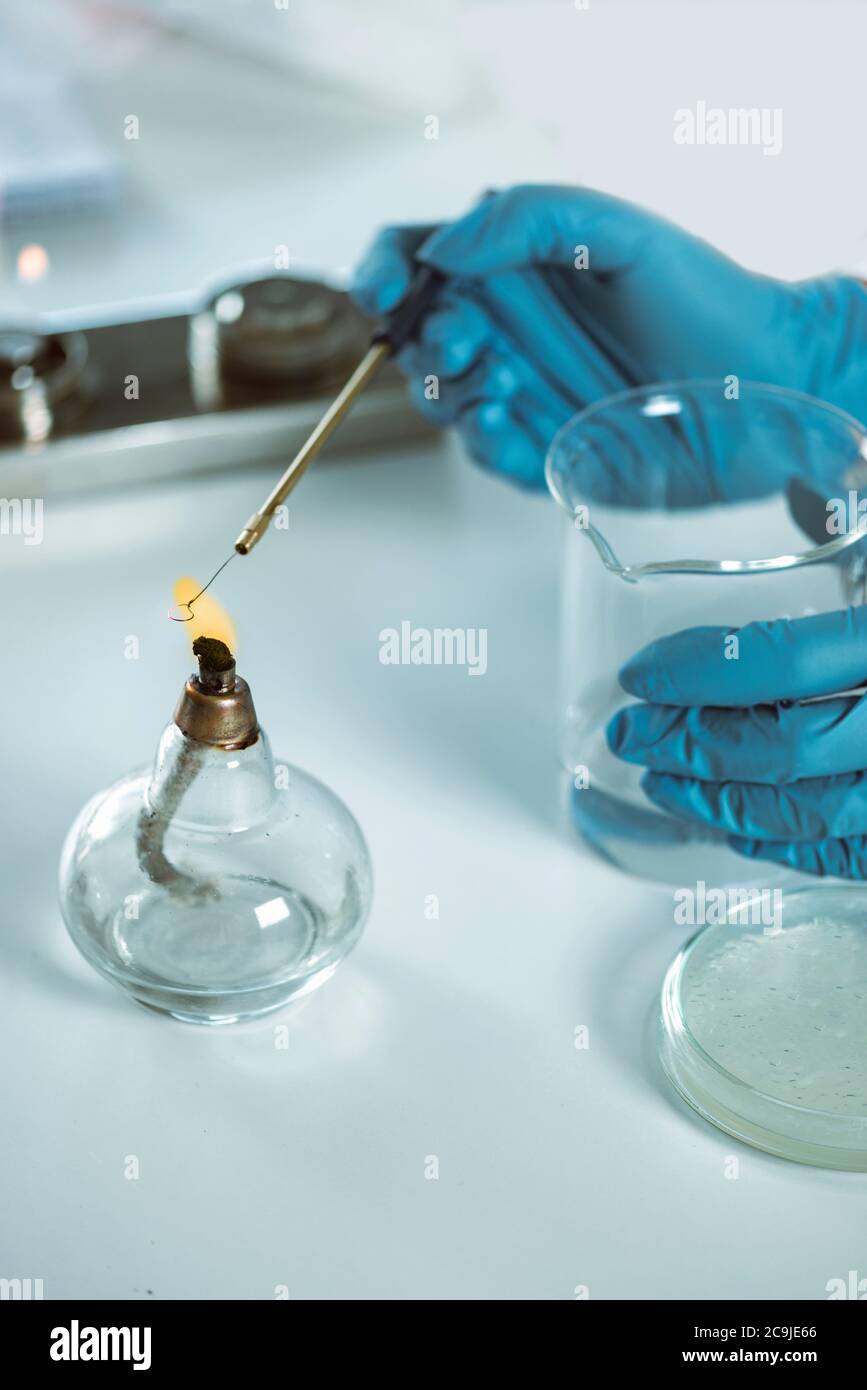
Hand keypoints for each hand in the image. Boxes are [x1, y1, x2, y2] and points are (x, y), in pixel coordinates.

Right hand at [351, 184, 866, 488]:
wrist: (762, 390)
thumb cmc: (707, 303)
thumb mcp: (621, 232)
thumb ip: (529, 219)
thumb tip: (446, 246)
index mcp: (516, 266)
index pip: (418, 257)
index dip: (385, 272)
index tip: (389, 292)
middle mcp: (509, 327)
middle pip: (416, 333)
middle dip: (424, 341)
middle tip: (469, 347)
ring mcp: (519, 390)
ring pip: (438, 397)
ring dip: (451, 392)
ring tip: (502, 387)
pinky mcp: (537, 451)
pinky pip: (481, 452)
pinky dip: (483, 441)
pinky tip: (513, 424)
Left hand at [606, 607, 866, 878]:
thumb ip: (846, 590)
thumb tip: (757, 603)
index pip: (785, 660)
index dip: (700, 670)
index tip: (643, 673)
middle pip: (782, 745)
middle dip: (688, 742)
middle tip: (631, 735)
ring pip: (809, 812)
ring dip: (721, 801)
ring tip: (664, 786)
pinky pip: (847, 855)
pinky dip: (786, 843)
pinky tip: (739, 829)